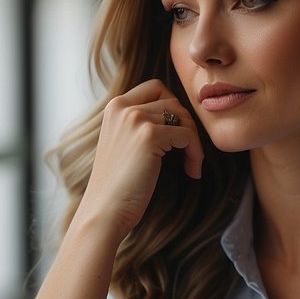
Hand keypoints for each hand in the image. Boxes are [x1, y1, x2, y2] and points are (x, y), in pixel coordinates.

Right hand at [76, 80, 202, 239]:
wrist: (104, 211)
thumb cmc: (118, 185)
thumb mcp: (123, 143)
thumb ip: (140, 123)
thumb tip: (179, 114)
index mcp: (114, 106)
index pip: (156, 87)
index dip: (173, 108)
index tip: (177, 135)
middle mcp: (122, 107)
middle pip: (174, 102)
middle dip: (187, 127)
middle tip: (188, 154)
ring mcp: (135, 118)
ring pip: (183, 118)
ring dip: (193, 142)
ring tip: (190, 165)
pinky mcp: (149, 135)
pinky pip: (188, 135)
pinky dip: (195, 153)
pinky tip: (191, 171)